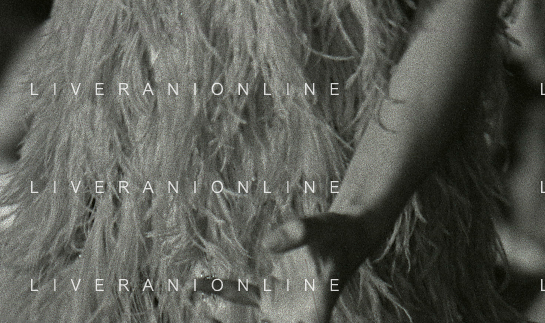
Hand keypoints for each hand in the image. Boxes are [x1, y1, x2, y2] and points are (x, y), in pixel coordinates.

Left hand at [192, 211, 383, 322]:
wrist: (349, 233)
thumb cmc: (338, 234)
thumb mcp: (321, 229)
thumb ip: (296, 233)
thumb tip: (266, 244)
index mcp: (312, 314)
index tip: (227, 322)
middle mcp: (296, 316)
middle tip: (200, 317)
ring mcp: (283, 305)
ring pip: (248, 312)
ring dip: (223, 310)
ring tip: (195, 296)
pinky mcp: (274, 292)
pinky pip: (246, 295)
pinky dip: (226, 291)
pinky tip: (202, 284)